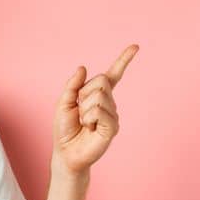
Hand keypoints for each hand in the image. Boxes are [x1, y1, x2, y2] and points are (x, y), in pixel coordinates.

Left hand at [55, 44, 137, 173]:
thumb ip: (72, 85)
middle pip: (102, 81)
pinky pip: (100, 111)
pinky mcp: (113, 127)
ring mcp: (113, 114)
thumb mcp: (63, 103)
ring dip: (84, 109)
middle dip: (84, 93)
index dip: (124, 60)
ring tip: (84, 123)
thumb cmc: (65, 129)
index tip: (135, 46)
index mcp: (98, 95)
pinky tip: (90, 128)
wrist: (66, 152)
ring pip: (98, 96)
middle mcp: (109, 102)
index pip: (113, 75)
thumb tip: (82, 67)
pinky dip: (89, 118)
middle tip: (80, 111)